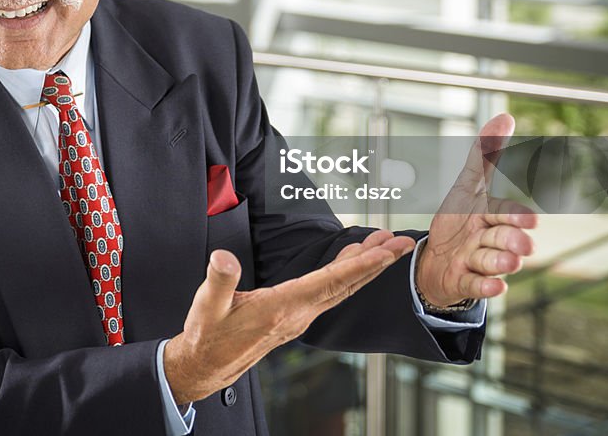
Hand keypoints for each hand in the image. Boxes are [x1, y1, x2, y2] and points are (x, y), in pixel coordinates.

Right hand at [163, 230, 414, 404]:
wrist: (205, 365)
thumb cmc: (208, 336)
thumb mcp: (208, 304)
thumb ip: (220, 279)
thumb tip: (225, 258)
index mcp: (284, 307)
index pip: (331, 282)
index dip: (361, 265)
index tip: (386, 251)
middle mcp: (299, 314)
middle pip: (347, 285)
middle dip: (377, 262)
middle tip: (401, 242)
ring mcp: (299, 317)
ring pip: (341, 288)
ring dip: (365, 266)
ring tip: (383, 245)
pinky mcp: (294, 317)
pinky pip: (330, 292)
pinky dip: (346, 274)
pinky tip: (350, 262)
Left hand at [416, 113, 537, 307]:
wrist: (437, 257)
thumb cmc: (459, 218)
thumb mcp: (468, 185)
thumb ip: (484, 154)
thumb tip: (506, 117)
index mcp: (490, 216)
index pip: (505, 213)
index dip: (515, 216)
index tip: (529, 219)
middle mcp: (489, 241)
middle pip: (503, 240)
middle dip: (513, 241)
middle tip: (523, 245)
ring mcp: (478, 263)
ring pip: (492, 263)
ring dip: (502, 263)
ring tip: (511, 263)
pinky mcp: (465, 282)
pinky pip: (477, 286)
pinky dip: (486, 287)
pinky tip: (495, 287)